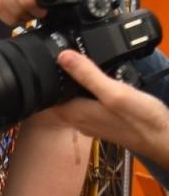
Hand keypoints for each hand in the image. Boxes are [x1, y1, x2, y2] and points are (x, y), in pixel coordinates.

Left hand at [46, 50, 168, 163]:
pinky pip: (87, 105)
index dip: (41, 81)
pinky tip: (97, 84)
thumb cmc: (141, 119)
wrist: (163, 138)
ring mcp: (91, 122)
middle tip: (56, 62)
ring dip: (71, 87)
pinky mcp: (103, 121)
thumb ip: (88, 75)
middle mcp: (78, 120)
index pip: (44, 98)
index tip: (39, 65)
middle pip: (56, 99)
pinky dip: (87, 93)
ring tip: (75, 68)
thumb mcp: (114, 91)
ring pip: (71, 102)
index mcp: (74, 113)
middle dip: (55, 82)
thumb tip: (62, 56)